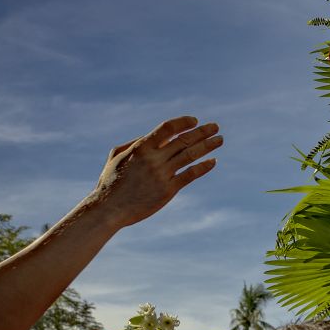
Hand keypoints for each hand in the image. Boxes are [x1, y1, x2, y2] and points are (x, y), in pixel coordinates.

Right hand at [89, 116, 221, 229]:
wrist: (109, 209)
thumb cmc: (111, 182)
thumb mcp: (117, 156)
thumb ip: (136, 142)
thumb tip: (158, 136)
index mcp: (140, 148)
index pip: (167, 128)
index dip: (183, 122)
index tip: (195, 120)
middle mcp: (153, 159)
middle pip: (184, 140)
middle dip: (202, 132)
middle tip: (216, 127)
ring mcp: (162, 174)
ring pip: (190, 155)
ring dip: (208, 146)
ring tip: (219, 140)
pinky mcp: (168, 190)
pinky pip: (190, 175)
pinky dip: (204, 167)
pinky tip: (213, 161)